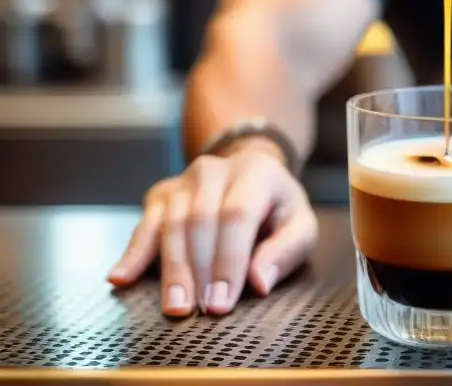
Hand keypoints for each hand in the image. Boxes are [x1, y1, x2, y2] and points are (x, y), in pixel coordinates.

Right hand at [107, 140, 317, 316]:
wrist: (251, 173)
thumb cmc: (278, 209)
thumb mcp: (300, 226)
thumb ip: (286, 251)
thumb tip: (260, 282)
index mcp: (256, 173)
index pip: (237, 216)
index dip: (227, 261)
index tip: (221, 302)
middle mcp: (215, 170)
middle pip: (199, 220)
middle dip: (198, 270)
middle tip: (196, 311)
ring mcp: (184, 180)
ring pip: (171, 224)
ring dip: (171, 270)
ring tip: (174, 306)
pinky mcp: (161, 195)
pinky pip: (145, 226)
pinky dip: (133, 254)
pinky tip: (121, 278)